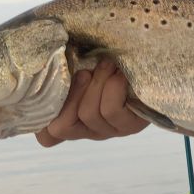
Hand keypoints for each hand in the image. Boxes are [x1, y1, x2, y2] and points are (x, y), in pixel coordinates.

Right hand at [35, 59, 149, 145]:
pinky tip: (119, 75)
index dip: (40, 122)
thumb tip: (47, 57)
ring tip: (107, 66)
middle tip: (85, 72)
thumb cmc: (112, 61)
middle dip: (71, 93)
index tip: (49, 91)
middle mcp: (88, 129)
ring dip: (97, 83)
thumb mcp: (83, 62)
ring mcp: (109, 130)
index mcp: (73, 117)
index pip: (47, 137)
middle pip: (61, 126)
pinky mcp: (129, 126)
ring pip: (88, 114)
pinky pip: (110, 110)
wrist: (153, 66)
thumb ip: (63, 66)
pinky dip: (112, 87)